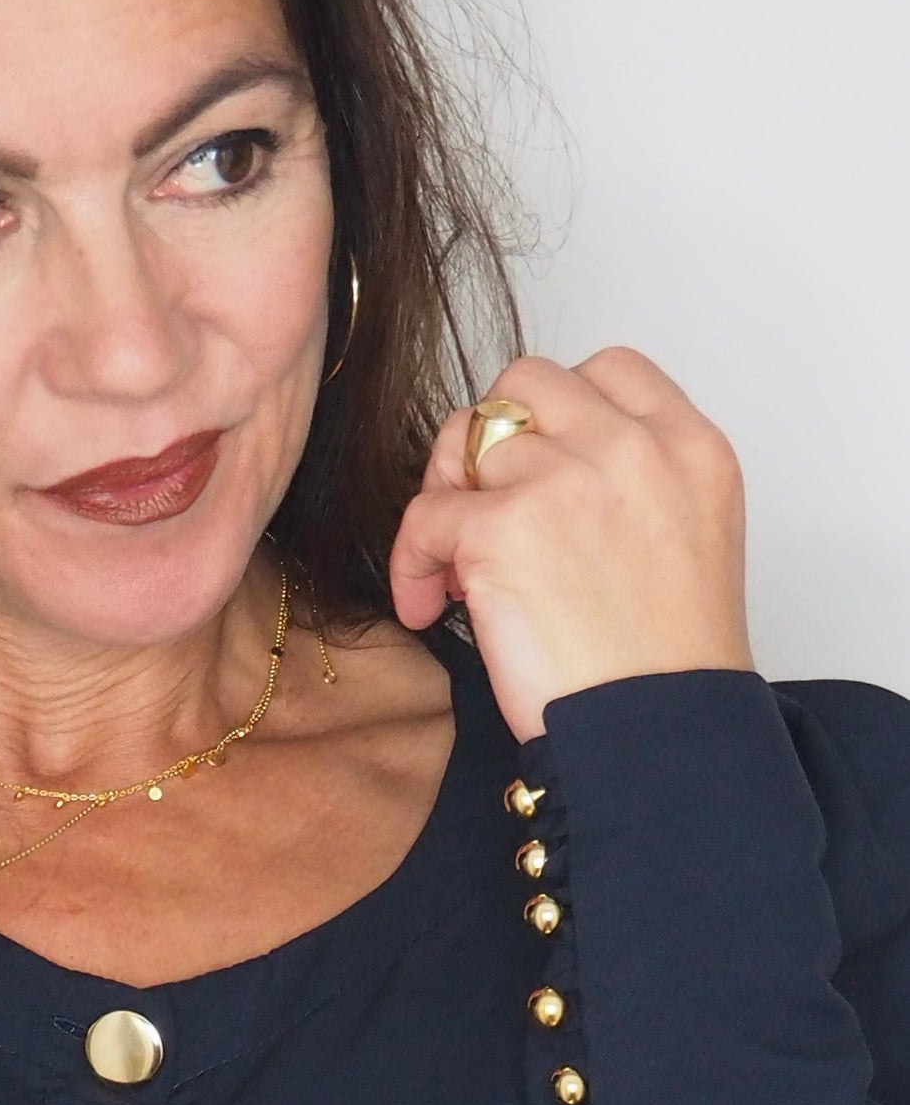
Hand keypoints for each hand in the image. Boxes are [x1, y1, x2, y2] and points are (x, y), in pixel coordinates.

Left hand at [388, 347, 755, 742]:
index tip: (542, 461)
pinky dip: (414, 560)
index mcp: (689, 446)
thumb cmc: (668, 663)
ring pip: (467, 438)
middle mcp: (632, 447)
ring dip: (450, 498)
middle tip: (483, 503)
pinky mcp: (502, 526)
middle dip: (491, 438)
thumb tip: (536, 462)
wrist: (660, 735)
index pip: (609, 368)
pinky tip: (431, 604)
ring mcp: (565, 480)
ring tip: (463, 570)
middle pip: (525, 382)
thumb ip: (631, 479)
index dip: (559, 408)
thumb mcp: (689, 536)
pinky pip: (426, 514)